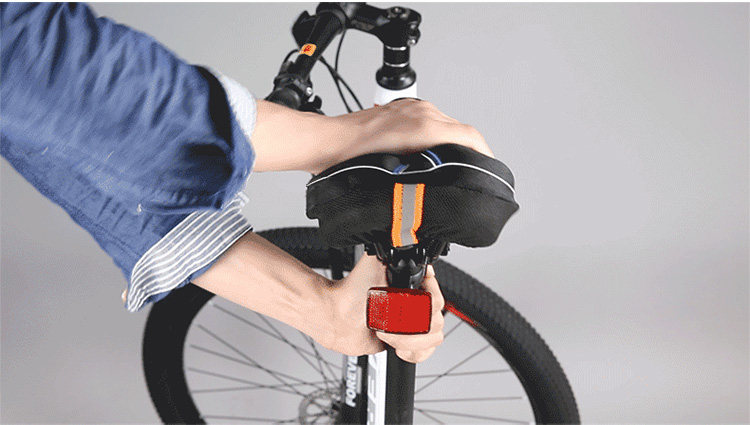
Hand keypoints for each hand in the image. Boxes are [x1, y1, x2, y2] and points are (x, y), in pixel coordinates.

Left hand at [251, 98, 492, 173]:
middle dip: (469, 152)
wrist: (327, 143)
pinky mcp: (401, 109)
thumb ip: (426, 175)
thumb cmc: (350, 160)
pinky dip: (437, 137)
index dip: (484, 155)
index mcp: (424, 126)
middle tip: (472, 173)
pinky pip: (430, 121)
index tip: (488, 170)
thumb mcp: (394, 176)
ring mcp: (411, 108)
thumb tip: (442, 185)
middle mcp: (421, 112)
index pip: (470, 136)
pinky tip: (429, 155)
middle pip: (460, 131)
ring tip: (452, 167)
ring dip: (452, 144)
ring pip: (445, 126)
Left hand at [322, 254, 444, 363]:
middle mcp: (416, 305)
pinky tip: (397, 344)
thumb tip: (404, 235)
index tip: (405, 300)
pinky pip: (424, 353)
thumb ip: (392, 247)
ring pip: (432, 340)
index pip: (438, 300)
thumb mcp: (375, 262)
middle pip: (436, 323)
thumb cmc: (352, 291)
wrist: (335, 317)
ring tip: (386, 330)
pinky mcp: (405, 344)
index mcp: (413, 286)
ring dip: (407, 338)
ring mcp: (412, 326)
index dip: (423, 304)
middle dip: (410, 324)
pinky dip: (412, 351)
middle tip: (389, 317)